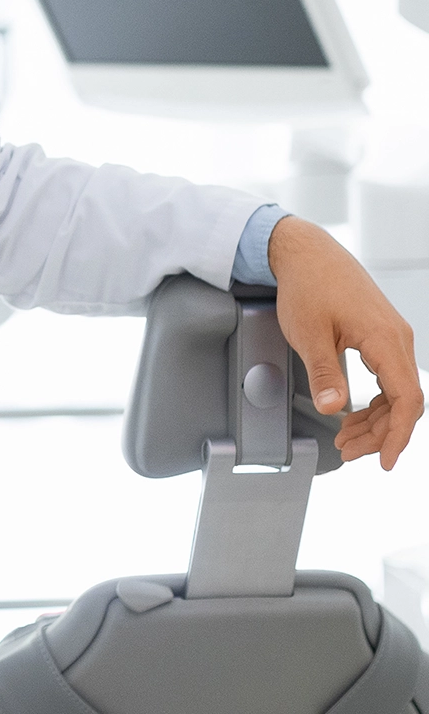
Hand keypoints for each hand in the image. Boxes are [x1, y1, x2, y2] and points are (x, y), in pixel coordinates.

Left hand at [268, 215, 423, 469]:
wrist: (306, 252)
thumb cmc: (307, 285)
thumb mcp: (308, 333)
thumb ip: (325, 373)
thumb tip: (334, 408)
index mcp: (385, 339)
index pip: (406, 400)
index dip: (397, 436)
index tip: (383, 461)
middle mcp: (398, 338)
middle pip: (404, 401)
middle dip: (379, 433)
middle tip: (349, 452)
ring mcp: (392, 336)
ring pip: (397, 391)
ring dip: (375, 419)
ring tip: (346, 438)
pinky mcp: (382, 335)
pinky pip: (388, 377)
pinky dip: (373, 400)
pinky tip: (352, 414)